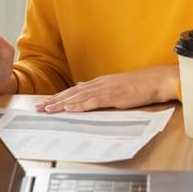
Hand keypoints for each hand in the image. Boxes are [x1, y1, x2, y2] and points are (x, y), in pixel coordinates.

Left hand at [35, 65, 178, 112]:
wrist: (155, 81)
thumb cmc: (138, 86)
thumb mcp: (115, 87)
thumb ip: (99, 89)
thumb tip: (84, 89)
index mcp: (98, 83)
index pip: (73, 91)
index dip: (58, 97)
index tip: (45, 103)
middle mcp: (98, 84)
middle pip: (71, 93)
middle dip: (53, 101)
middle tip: (38, 109)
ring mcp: (105, 89)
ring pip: (78, 97)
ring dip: (61, 104)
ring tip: (47, 110)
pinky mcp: (113, 96)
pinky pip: (93, 102)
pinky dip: (79, 106)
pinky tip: (69, 109)